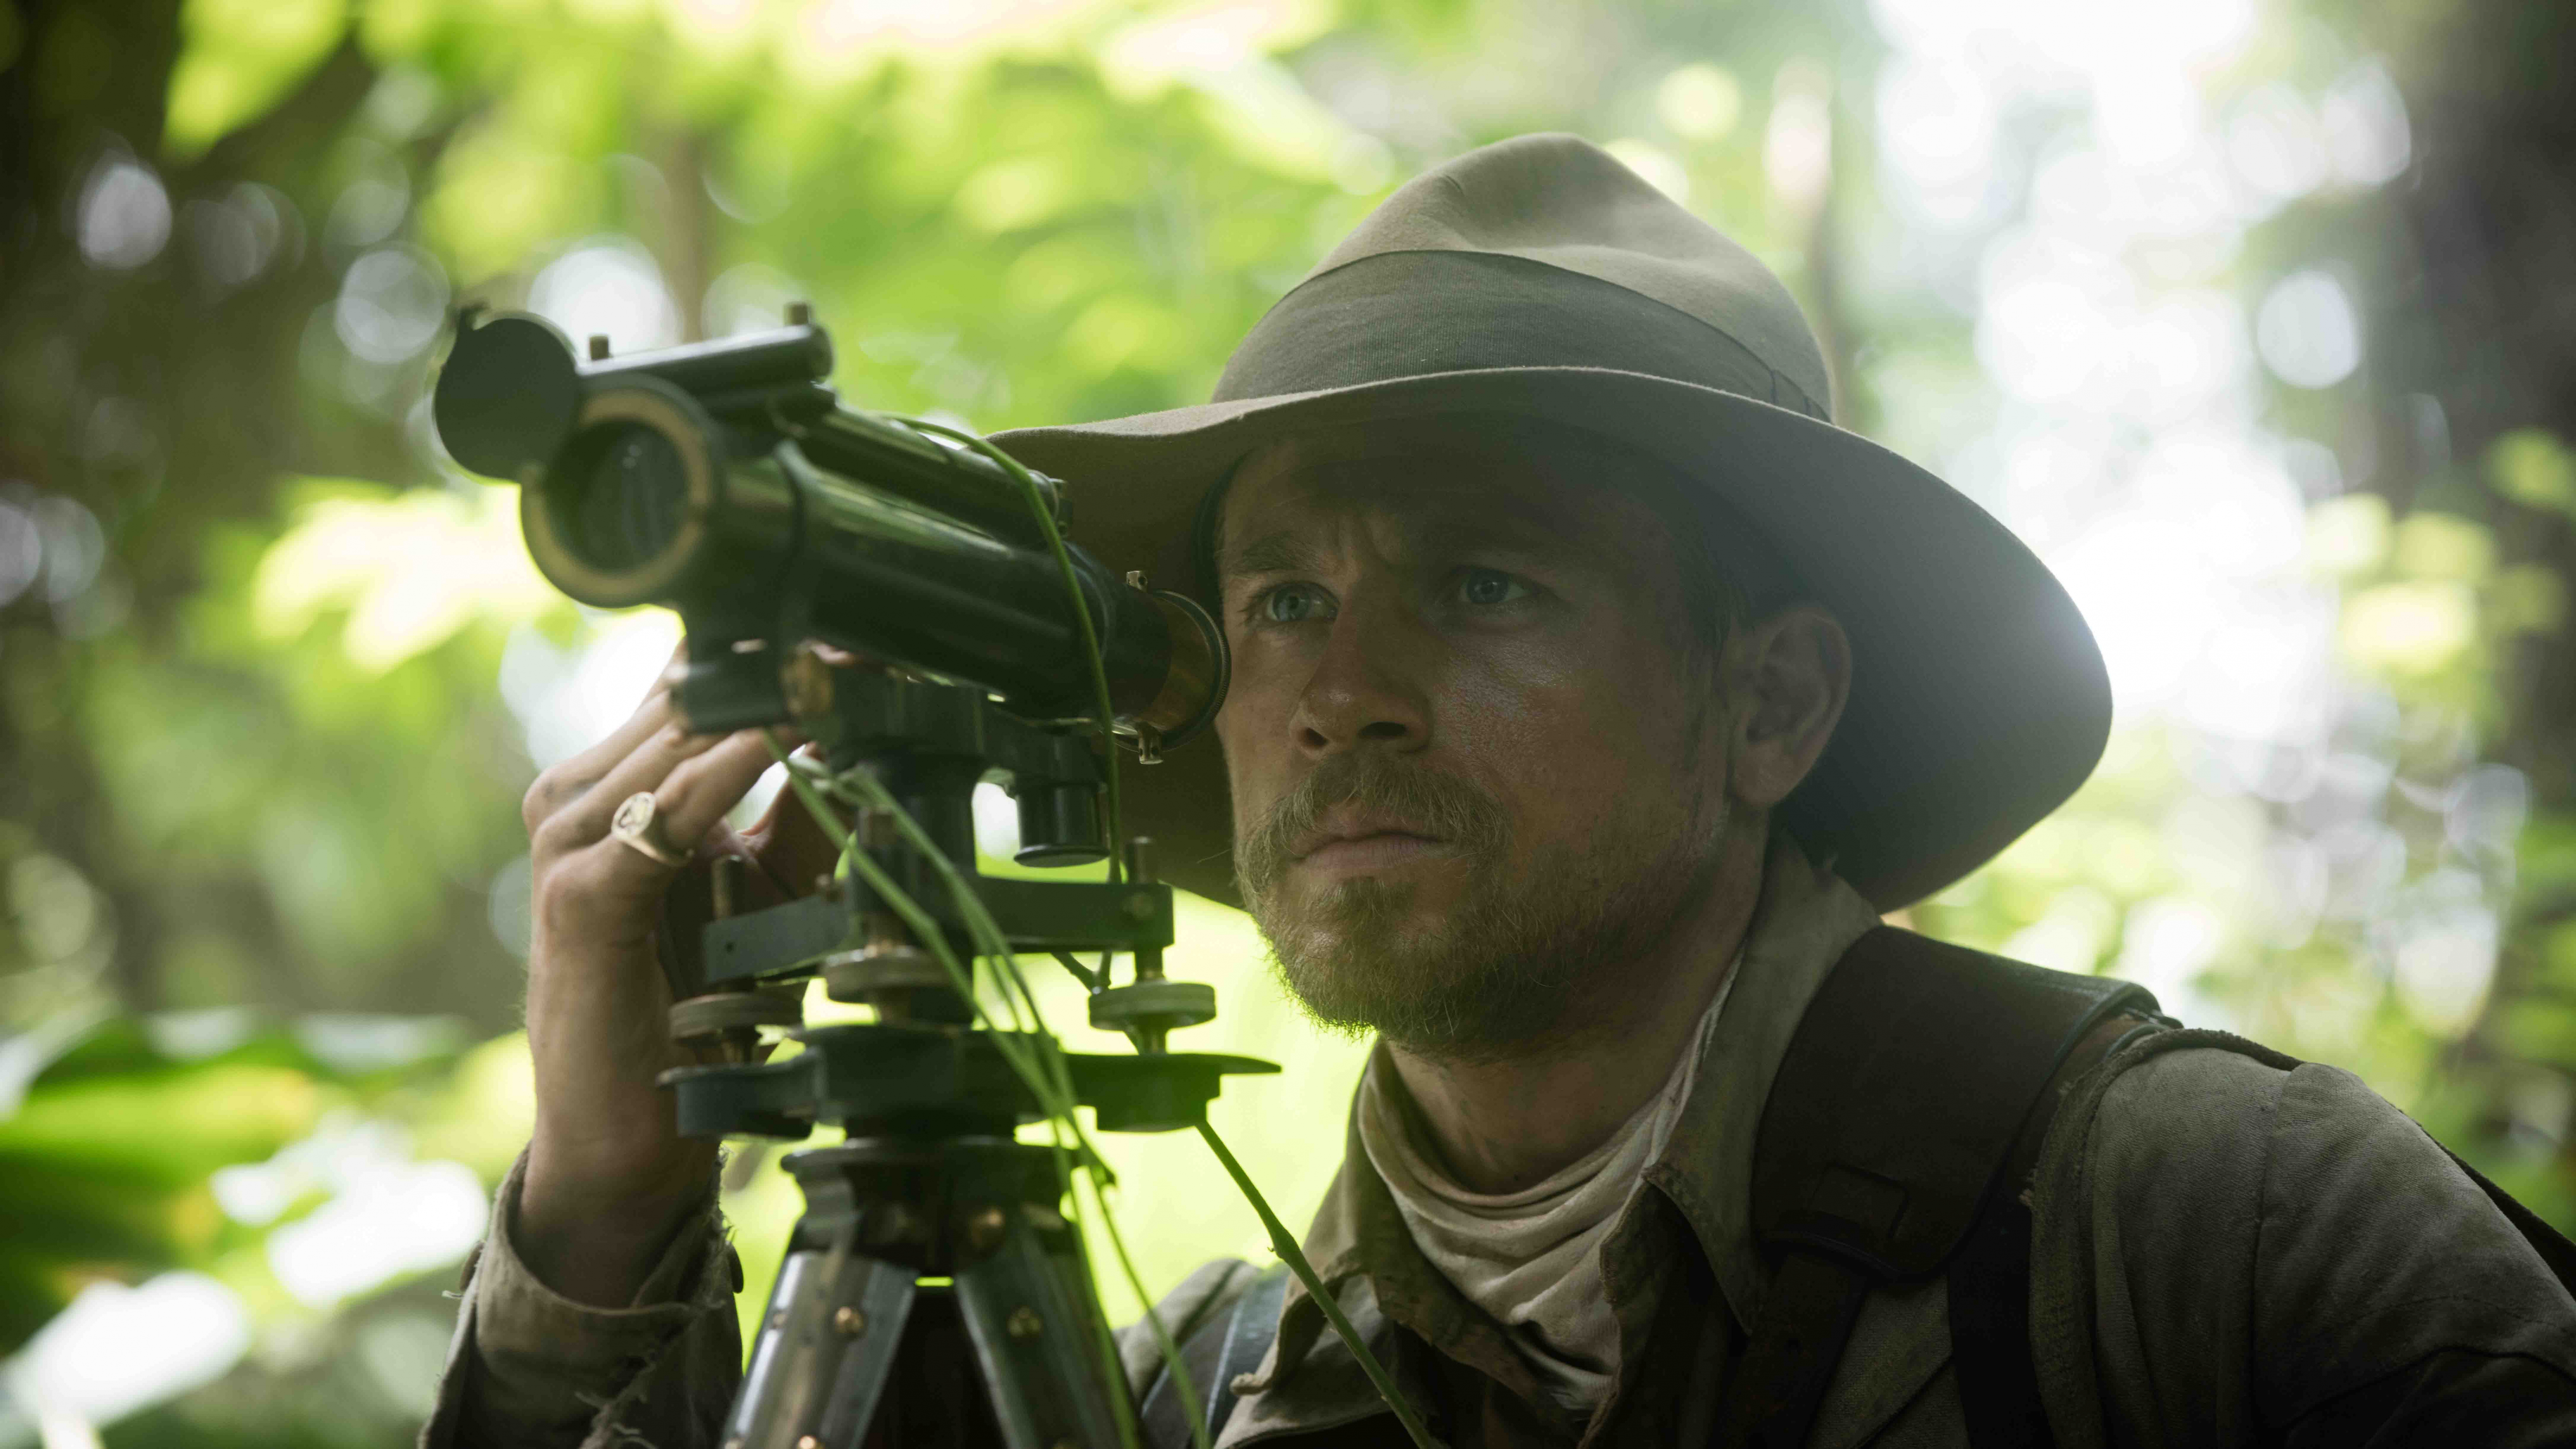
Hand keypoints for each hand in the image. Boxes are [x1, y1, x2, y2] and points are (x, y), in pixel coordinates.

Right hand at [510, 648, 830, 1305]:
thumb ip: (801, 809)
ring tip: (837, 669)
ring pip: (672, 742)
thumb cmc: (694, 1004)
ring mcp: (566, 844)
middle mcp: (577, 798)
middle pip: (685, 700)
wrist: (629, 1129)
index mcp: (614, 784)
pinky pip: (661, 816)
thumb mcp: (764, 888)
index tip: (859, 626)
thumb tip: (863, 726)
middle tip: (868, 633)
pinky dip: (723, 773)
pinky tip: (777, 738)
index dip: (772, 652)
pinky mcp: (576, 898)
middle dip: (780, 669)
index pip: (688, 685)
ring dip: (762, 705)